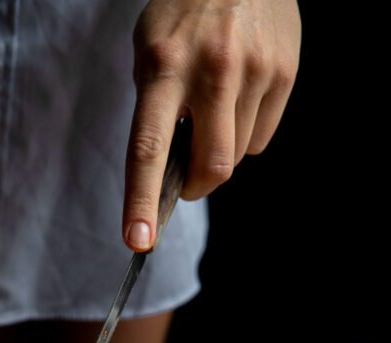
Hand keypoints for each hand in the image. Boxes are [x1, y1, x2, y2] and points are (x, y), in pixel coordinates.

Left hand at [123, 0, 300, 249]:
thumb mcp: (150, 50)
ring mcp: (253, 70)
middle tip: (186, 179)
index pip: (147, 148)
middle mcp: (211, 70)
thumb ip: (155, 110)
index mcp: (163, 66)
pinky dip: (247, 132)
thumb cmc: (184, 13)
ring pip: (237, 156)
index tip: (138, 240)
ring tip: (214, 110)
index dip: (141, 200)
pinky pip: (262, 136)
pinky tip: (240, 95)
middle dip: (196, 187)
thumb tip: (167, 174)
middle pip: (211, 168)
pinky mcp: (285, 71)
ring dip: (221, 153)